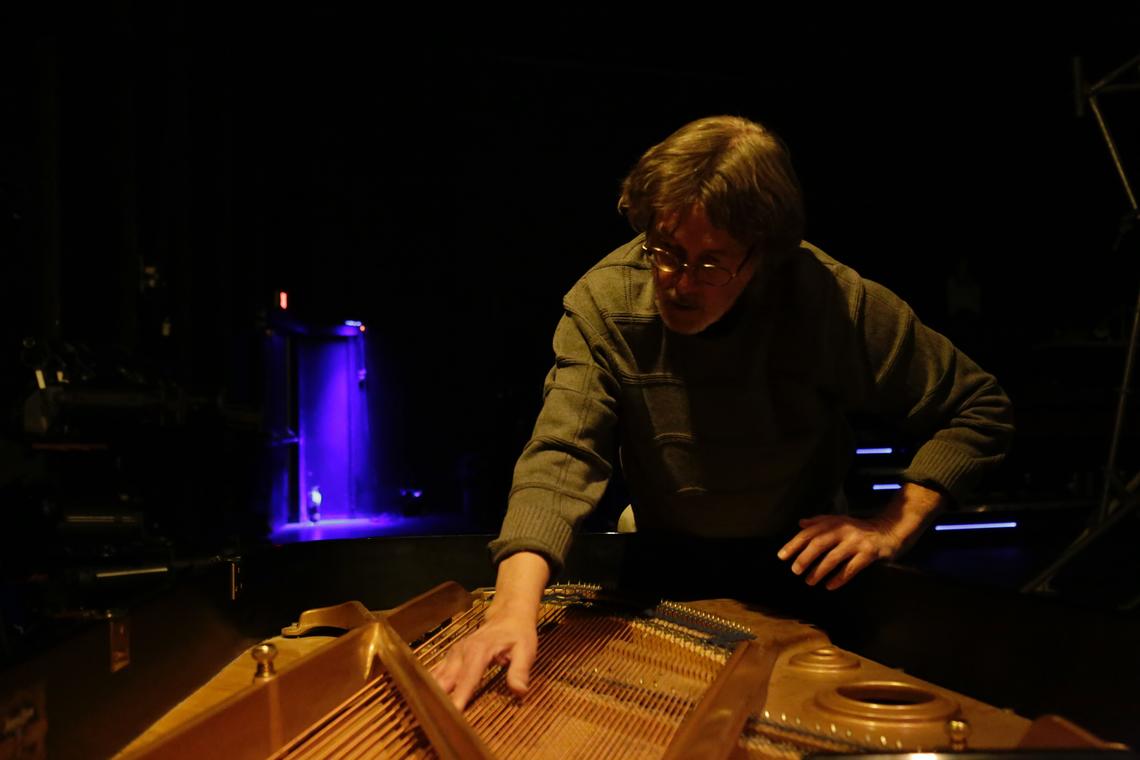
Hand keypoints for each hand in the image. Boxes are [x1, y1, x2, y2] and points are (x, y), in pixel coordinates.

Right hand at [430, 608, 537, 709]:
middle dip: (439, 699)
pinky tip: (424, 700)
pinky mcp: (451, 656)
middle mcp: (462, 651)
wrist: (508, 615)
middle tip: (435, 719)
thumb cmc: (518, 634)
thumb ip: (520, 671)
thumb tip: (519, 691)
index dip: (459, 696)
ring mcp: (454, 653)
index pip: (467, 678)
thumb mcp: (525, 650)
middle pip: (446, 679)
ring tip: (426, 714)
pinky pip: (437, 672)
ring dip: (431, 693)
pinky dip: (430, 685)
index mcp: (479, 651)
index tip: (453, 713)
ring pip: (437, 676)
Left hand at [777, 514, 902, 589]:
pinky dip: (839, 578)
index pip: (809, 533)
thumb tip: (800, 524)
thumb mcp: (839, 521)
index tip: (782, 556)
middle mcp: (844, 530)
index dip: (794, 544)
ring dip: (819, 571)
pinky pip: (851, 568)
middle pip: (819, 543)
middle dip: (805, 557)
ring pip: (834, 558)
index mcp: (834, 522)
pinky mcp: (868, 554)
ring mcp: (857, 542)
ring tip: (809, 581)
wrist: (887, 531)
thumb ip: (819, 522)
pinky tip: (829, 586)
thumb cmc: (857, 529)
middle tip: (794, 570)